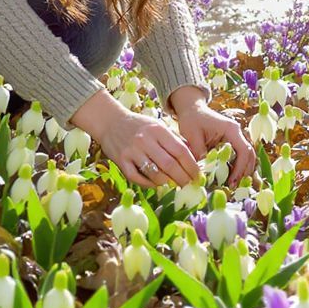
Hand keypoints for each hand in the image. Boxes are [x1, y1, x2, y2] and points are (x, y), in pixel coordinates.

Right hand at [70, 89, 200, 186]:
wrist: (110, 121)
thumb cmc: (139, 125)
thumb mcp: (158, 126)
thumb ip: (174, 140)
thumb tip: (194, 158)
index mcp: (158, 130)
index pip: (180, 151)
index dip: (191, 166)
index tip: (198, 176)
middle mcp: (146, 140)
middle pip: (170, 165)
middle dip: (183, 179)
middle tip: (188, 186)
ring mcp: (132, 151)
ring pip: (155, 174)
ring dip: (167, 183)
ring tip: (174, 186)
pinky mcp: (121, 160)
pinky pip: (137, 178)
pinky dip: (149, 184)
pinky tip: (156, 184)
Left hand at [170, 88, 255, 187]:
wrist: (191, 109)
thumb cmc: (191, 119)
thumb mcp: (192, 134)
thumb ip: (198, 151)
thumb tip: (204, 171)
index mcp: (230, 129)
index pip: (243, 150)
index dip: (240, 168)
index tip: (231, 181)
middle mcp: (237, 133)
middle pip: (249, 155)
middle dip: (244, 172)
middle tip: (233, 187)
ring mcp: (235, 137)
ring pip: (247, 156)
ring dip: (242, 171)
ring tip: (232, 185)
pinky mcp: (231, 142)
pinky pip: (240, 156)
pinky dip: (237, 167)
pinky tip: (230, 178)